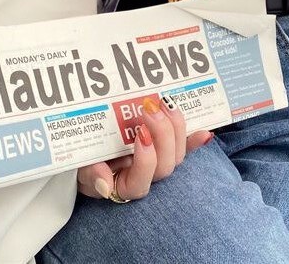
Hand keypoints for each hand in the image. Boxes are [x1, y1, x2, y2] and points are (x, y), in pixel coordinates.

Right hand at [76, 95, 213, 199]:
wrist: (90, 150)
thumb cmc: (85, 160)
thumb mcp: (81, 166)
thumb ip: (90, 174)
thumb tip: (104, 184)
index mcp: (123, 185)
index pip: (139, 183)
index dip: (145, 161)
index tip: (140, 134)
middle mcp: (146, 176)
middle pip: (164, 166)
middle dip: (161, 135)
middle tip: (150, 108)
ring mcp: (160, 161)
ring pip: (177, 155)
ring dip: (176, 129)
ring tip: (166, 104)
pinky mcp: (169, 148)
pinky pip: (187, 148)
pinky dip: (196, 141)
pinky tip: (206, 132)